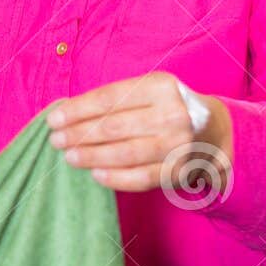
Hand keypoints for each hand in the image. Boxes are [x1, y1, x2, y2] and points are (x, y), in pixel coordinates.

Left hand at [43, 72, 232, 196]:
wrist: (212, 132)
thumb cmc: (165, 108)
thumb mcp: (147, 92)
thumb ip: (113, 100)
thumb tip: (66, 113)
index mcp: (160, 86)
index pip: (109, 98)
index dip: (78, 110)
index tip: (54, 119)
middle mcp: (172, 113)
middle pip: (114, 126)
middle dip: (79, 134)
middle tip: (56, 140)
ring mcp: (178, 144)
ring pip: (125, 153)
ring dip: (92, 156)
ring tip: (69, 156)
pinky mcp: (178, 170)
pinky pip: (141, 177)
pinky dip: (115, 178)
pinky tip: (95, 174)